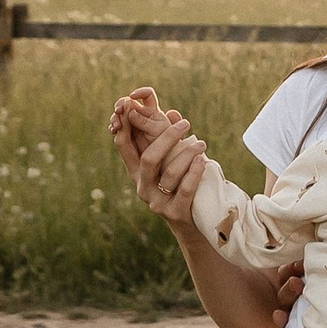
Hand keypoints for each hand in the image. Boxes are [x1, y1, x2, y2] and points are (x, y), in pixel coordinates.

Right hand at [109, 91, 207, 227]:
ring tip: (201, 143)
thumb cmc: (178, 184)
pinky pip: (185, 190)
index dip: (125, 124)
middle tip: (185, 123)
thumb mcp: (169, 161)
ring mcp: (157, 202)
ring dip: (187, 154)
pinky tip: (203, 161)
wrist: (190, 224)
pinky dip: (194, 173)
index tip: (132, 104)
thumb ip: (167, 139)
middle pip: (149, 158)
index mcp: (135, 171)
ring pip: (170, 173)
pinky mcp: (174, 212)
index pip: (123, 144)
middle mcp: (142, 186)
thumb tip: (173, 112)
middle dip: (166, 137)